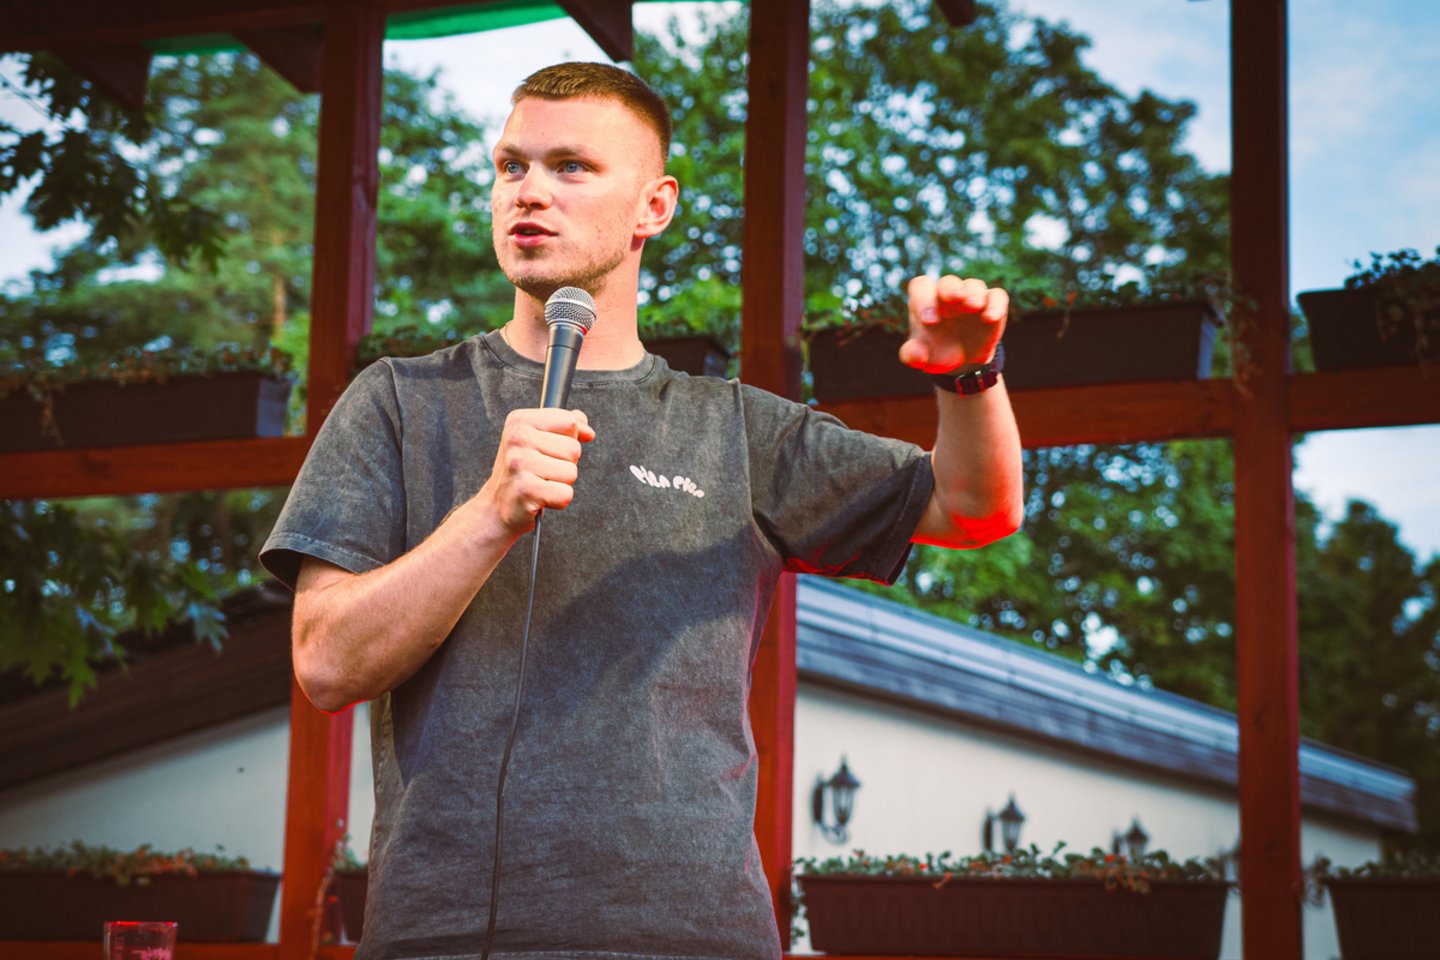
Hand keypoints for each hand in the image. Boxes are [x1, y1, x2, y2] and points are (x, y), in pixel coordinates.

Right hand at [478, 408, 594, 533]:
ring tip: (541, 482)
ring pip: (572, 472)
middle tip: (543, 470)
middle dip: (566, 463)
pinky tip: (541, 497)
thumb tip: (588, 431)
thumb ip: (565, 426)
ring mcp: (520, 464)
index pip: (569, 421)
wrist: (498, 505)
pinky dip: (558, 500)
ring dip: (562, 482)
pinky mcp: (526, 490)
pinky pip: (565, 493)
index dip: (570, 438)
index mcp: (520, 420)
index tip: (552, 449)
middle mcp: (517, 438)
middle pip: (574, 448)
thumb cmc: (522, 470)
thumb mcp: (538, 438)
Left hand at [898, 275, 1008, 373]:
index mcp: (927, 302)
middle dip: (950, 290)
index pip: (921, 287)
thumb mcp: (922, 358)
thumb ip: (912, 355)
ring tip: (972, 306)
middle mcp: (948, 295)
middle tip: (953, 299)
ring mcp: (971, 297)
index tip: (929, 322)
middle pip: (948, 282)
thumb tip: (915, 352)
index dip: (923, 299)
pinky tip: (990, 318)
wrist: (963, 360)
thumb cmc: (938, 351)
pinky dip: (995, 304)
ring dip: (973, 294)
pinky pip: (997, 296)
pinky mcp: (992, 305)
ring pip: (973, 285)